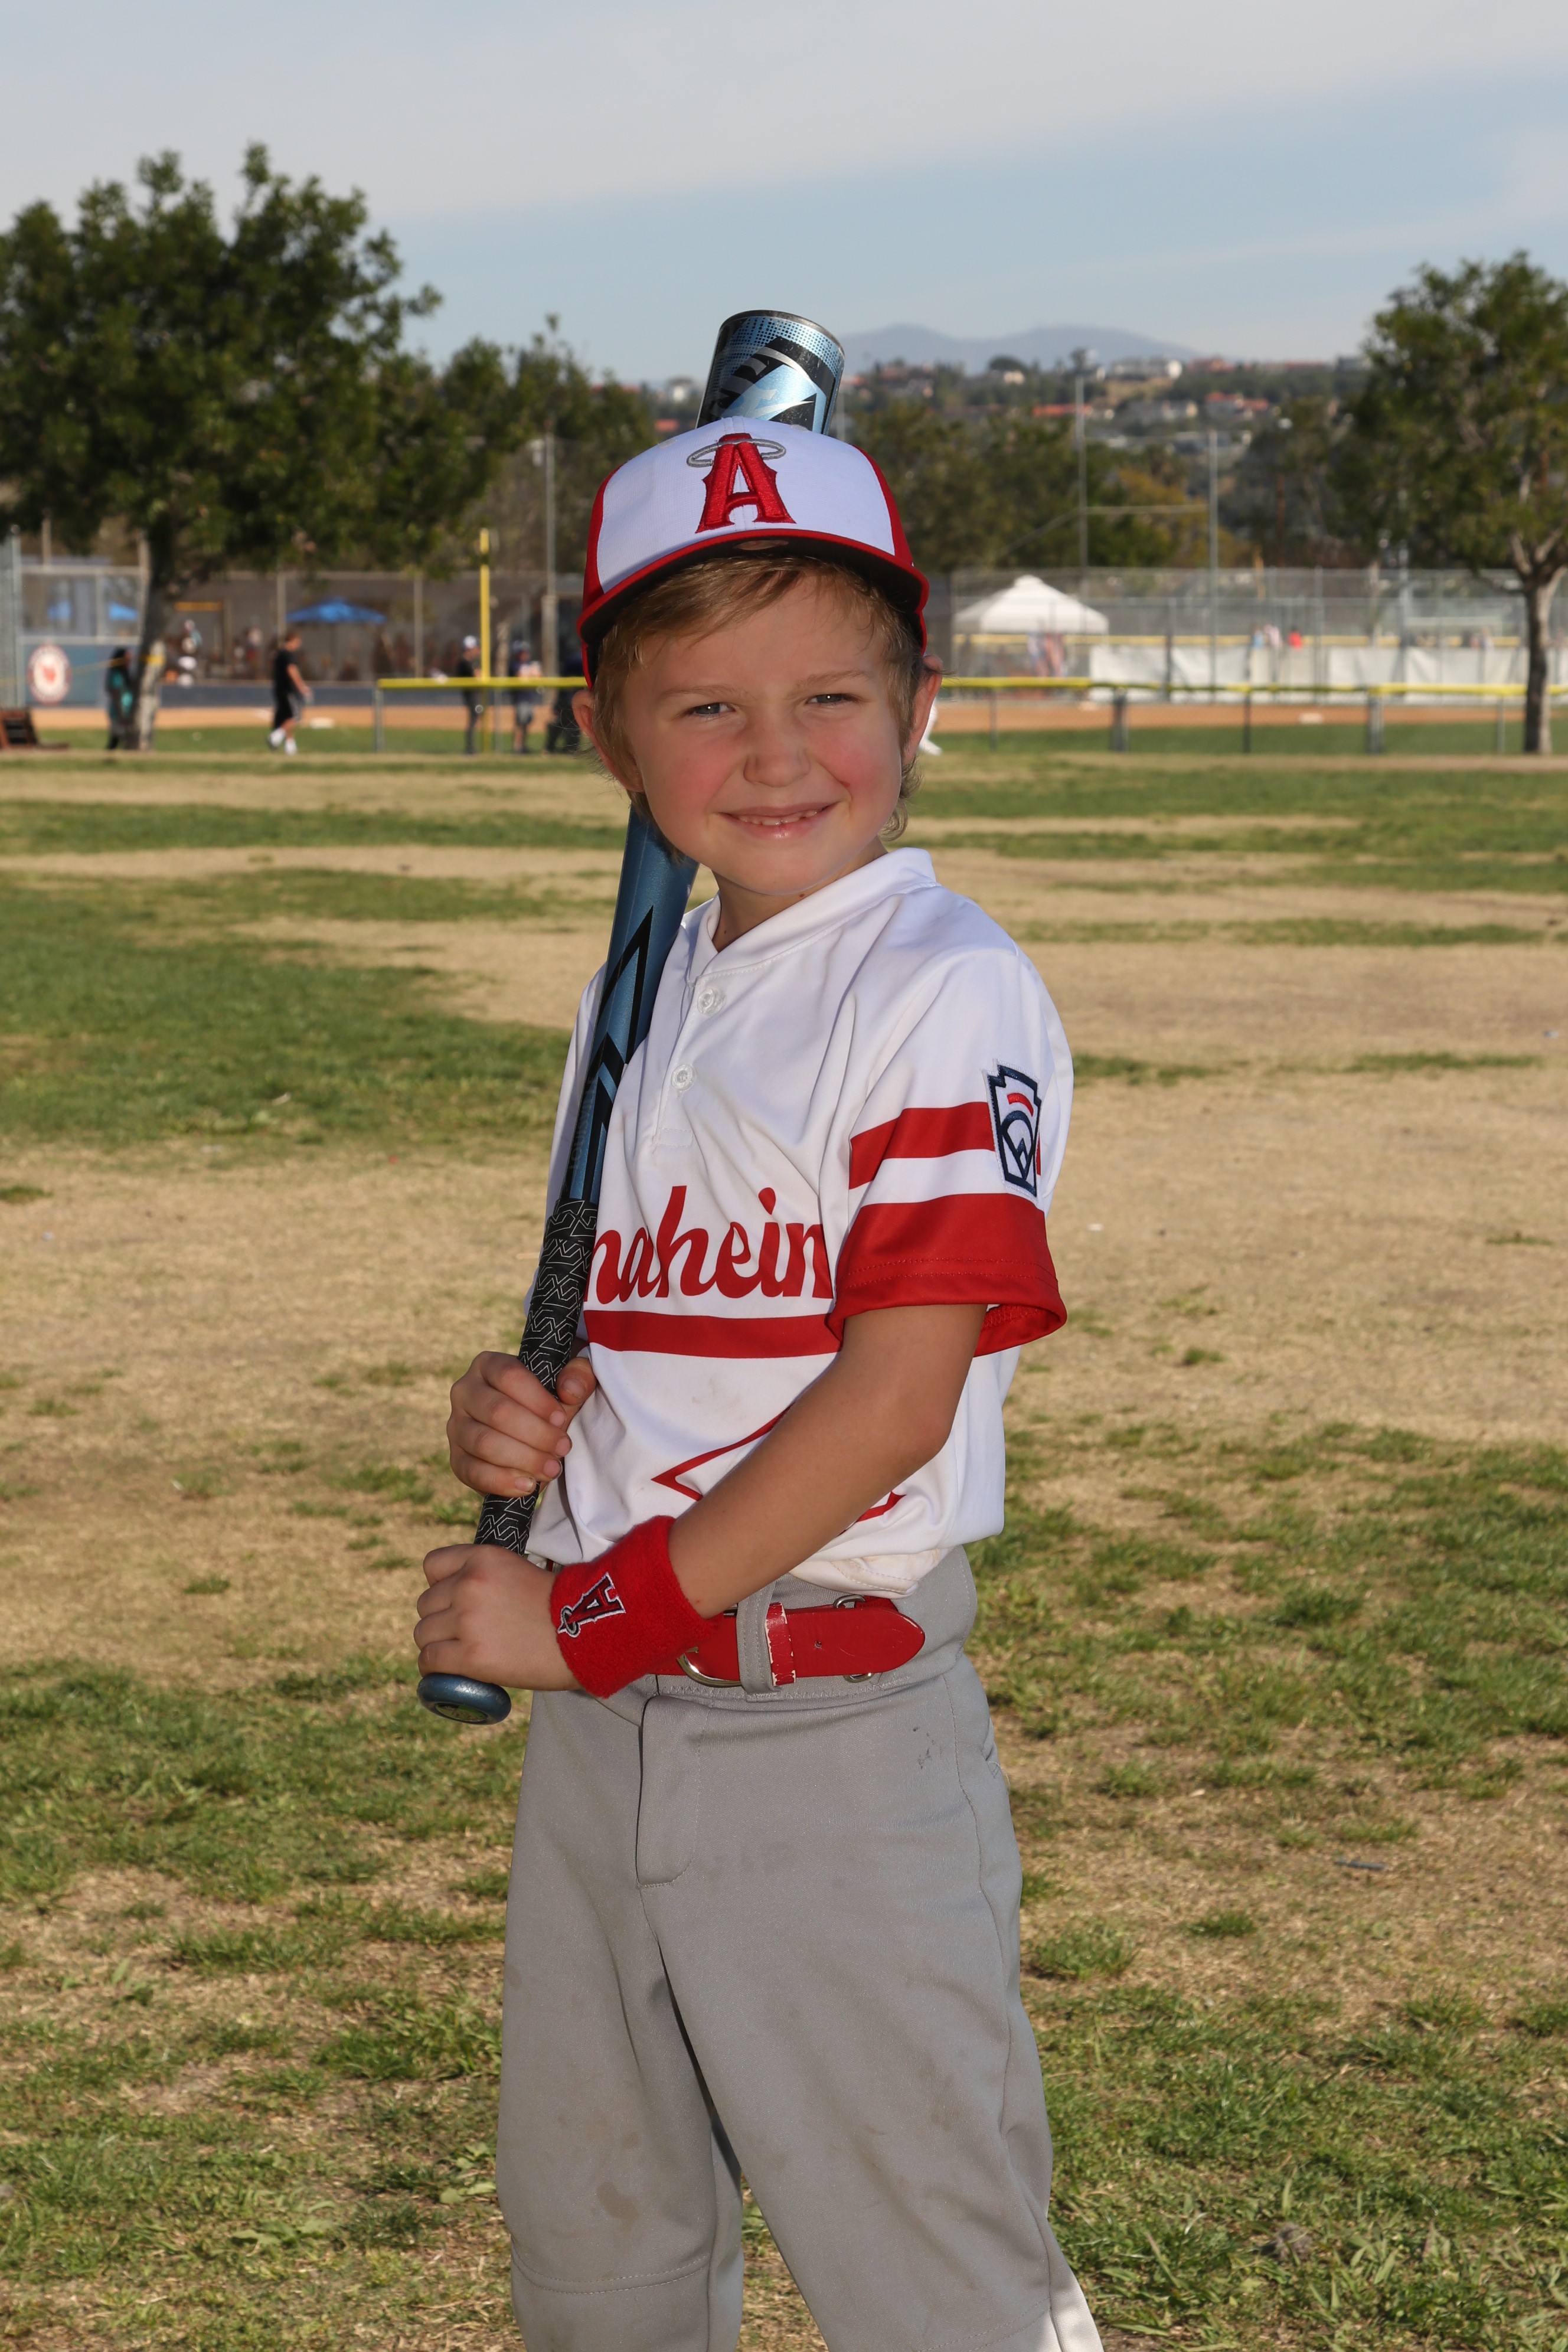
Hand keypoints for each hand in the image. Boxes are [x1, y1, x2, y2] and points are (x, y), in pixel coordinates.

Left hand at [415, 1544, 578, 1691]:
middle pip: (425, 1604)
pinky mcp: (470, 1655)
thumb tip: (456, 1599)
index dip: (440, 1585)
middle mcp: (469, 1584)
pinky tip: (449, 1672)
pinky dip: (434, 1669)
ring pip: (423, 1633)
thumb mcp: (518, 1572)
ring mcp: (467, 1620)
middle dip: (440, 1619)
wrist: (586, 1636)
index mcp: (483, 1558)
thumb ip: (485, 1578)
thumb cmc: (559, 1608)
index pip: (432, 1565)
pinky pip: (429, 1661)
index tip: (454, 1601)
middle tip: (463, 1634)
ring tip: (458, 1654)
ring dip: (437, 1645)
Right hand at [447, 1349, 597, 1497]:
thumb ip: (579, 1377)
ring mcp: (456, 1426)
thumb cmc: (549, 1404)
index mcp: (488, 1365)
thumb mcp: (570, 1383)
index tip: (562, 1420)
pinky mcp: (456, 1458)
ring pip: (484, 1443)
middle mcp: (465, 1391)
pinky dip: (502, 1481)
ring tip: (552, 1468)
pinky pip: (472, 1472)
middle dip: (536, 1434)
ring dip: (523, 1459)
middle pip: (497, 1411)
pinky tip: (528, 1485)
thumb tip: (569, 1390)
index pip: (509, 1376)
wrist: (531, 1434)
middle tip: (563, 1448)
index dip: (538, 1400)